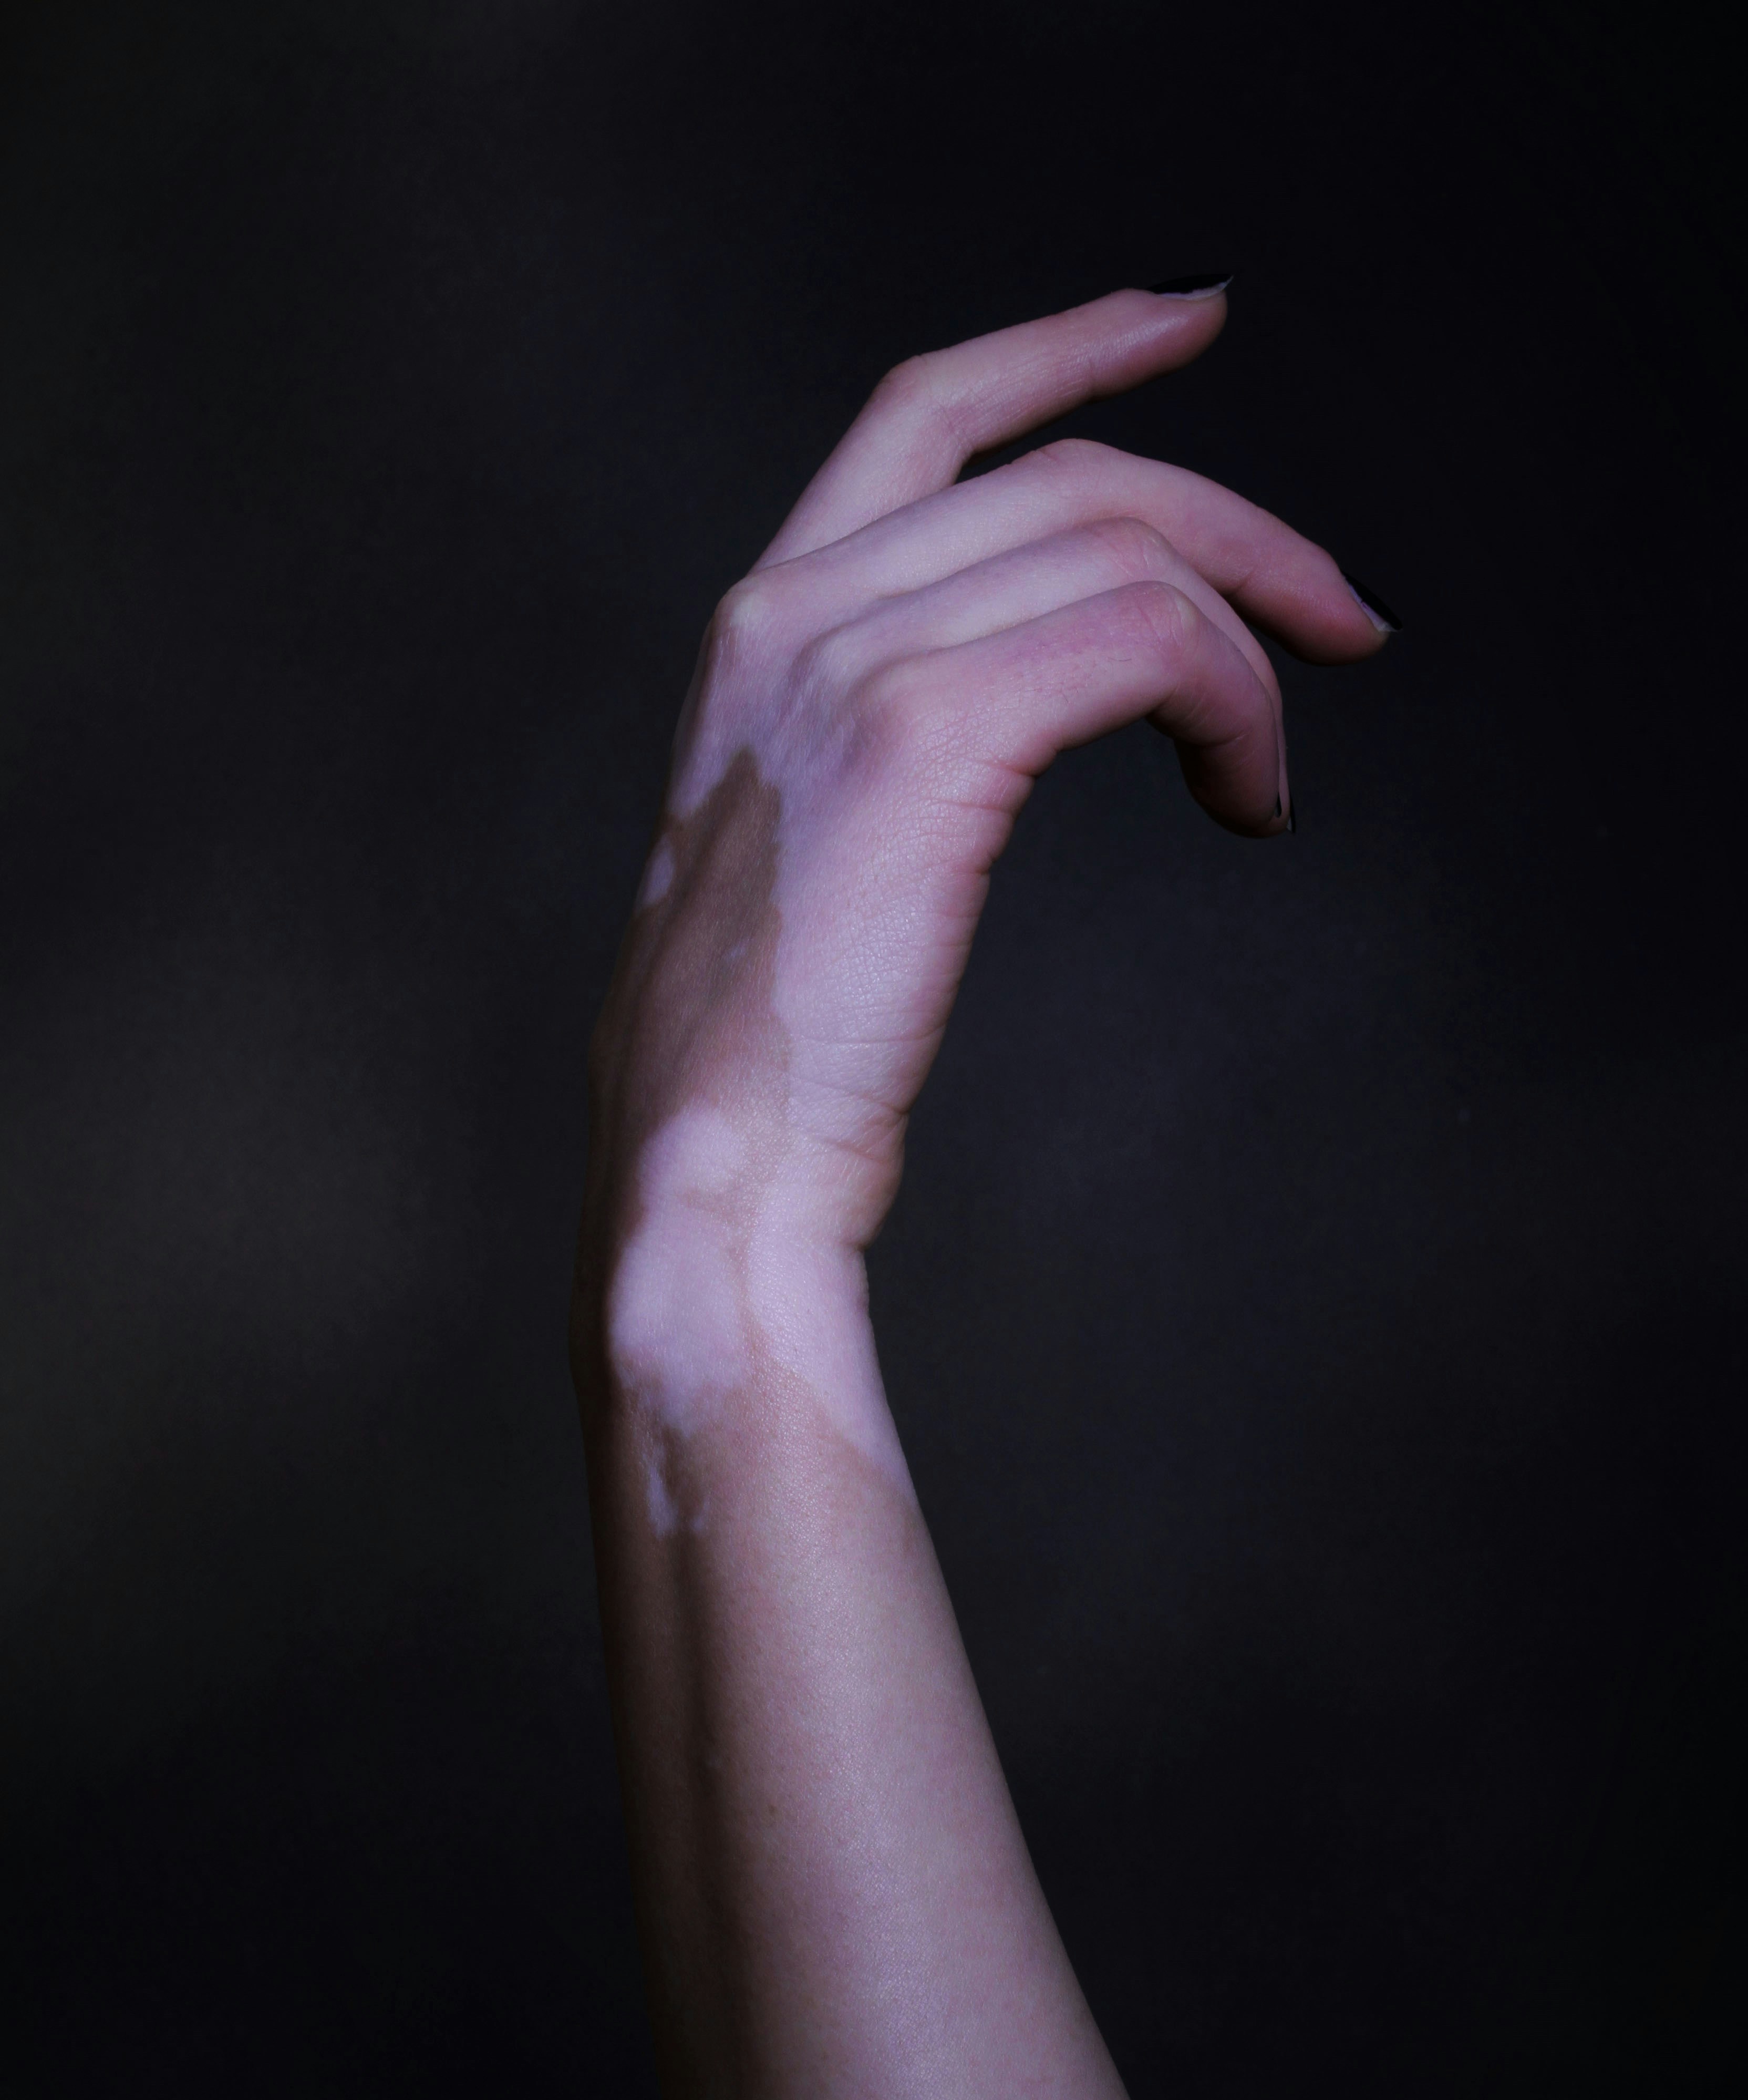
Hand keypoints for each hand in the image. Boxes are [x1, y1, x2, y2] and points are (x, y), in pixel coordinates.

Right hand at [585, 287, 1390, 1422]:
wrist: (705, 1168)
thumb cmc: (758, 1060)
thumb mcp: (798, 859)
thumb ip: (874, 751)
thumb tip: (1009, 727)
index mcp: (758, 632)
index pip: (925, 416)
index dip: (1066, 347)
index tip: (1186, 317)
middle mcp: (793, 611)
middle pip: (1066, 473)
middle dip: (1234, 525)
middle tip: (1339, 616)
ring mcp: (852, 659)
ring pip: (1125, 548)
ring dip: (1249, 639)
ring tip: (1271, 770)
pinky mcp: (926, 730)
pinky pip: (1149, 639)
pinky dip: (1233, 704)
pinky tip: (1248, 803)